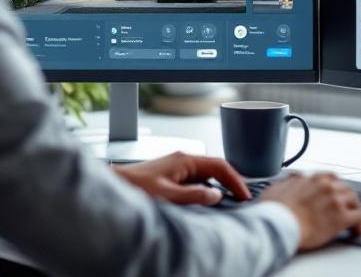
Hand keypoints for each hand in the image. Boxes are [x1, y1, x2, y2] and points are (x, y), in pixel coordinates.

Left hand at [113, 152, 251, 205]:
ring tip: (230, 200)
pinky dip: (208, 187)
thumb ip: (193, 196)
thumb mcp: (166, 195)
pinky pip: (198, 178)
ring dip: (220, 185)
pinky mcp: (172, 173)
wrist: (115, 184)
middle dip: (231, 182)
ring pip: (207, 173)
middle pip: (216, 167)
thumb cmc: (136, 187)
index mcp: (185, 160)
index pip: (220, 166)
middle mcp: (184, 159)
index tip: (245, 196)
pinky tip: (208, 199)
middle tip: (243, 199)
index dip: (236, 181)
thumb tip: (216, 195)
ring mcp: (178, 165)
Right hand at [259, 172, 360, 250]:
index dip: (336, 185)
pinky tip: (357, 230)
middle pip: (345, 188)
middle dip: (348, 197)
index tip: (336, 192)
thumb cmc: (273, 212)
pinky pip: (359, 217)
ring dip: (355, 209)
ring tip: (355, 220)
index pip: (330, 177)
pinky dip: (360, 224)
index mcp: (311, 179)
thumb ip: (288, 182)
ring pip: (354, 200)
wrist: (278, 226)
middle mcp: (326, 186)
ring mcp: (335, 201)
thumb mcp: (275, 189)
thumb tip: (294, 179)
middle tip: (348, 207)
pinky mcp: (341, 217)